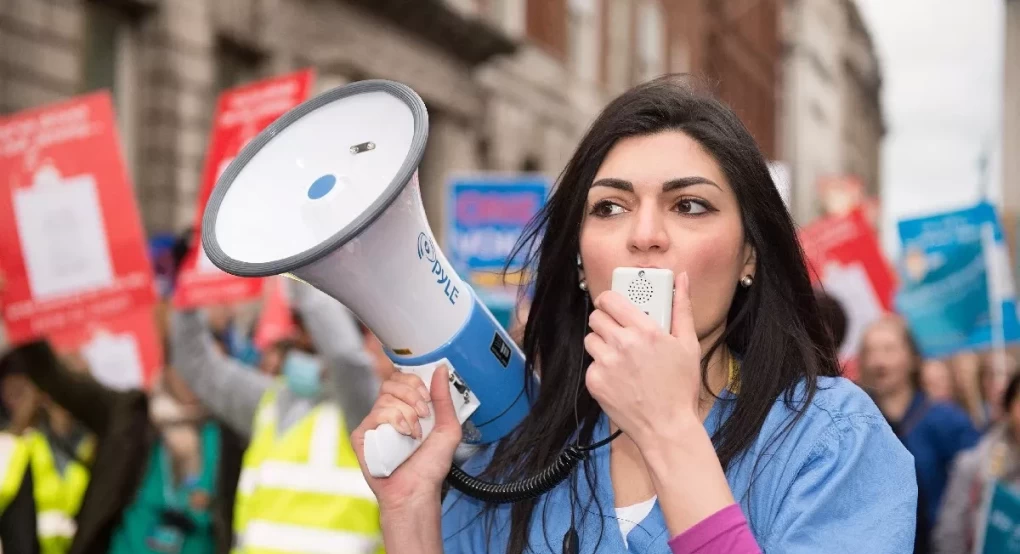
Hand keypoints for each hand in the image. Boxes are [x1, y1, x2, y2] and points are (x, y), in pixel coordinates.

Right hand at [352, 365, 460, 511]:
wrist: (417, 490)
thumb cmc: (431, 466)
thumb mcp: (448, 428)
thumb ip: (444, 398)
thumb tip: (441, 368)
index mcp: (406, 408)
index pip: (402, 378)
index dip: (414, 381)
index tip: (428, 398)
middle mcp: (388, 413)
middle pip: (391, 382)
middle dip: (412, 394)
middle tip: (424, 414)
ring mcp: (374, 424)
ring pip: (386, 397)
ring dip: (407, 413)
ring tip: (415, 434)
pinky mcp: (362, 436)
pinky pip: (376, 413)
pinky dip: (394, 420)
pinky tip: (403, 436)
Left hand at [583, 272, 701, 447]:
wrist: (666, 427)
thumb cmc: (680, 387)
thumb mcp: (688, 344)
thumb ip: (681, 307)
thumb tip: (682, 278)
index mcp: (644, 330)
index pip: (610, 300)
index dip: (609, 300)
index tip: (613, 304)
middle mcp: (622, 344)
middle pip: (596, 317)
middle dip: (606, 321)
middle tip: (618, 331)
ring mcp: (605, 364)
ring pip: (590, 339)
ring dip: (602, 344)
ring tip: (620, 356)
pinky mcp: (594, 382)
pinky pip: (591, 364)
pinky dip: (601, 368)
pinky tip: (619, 378)